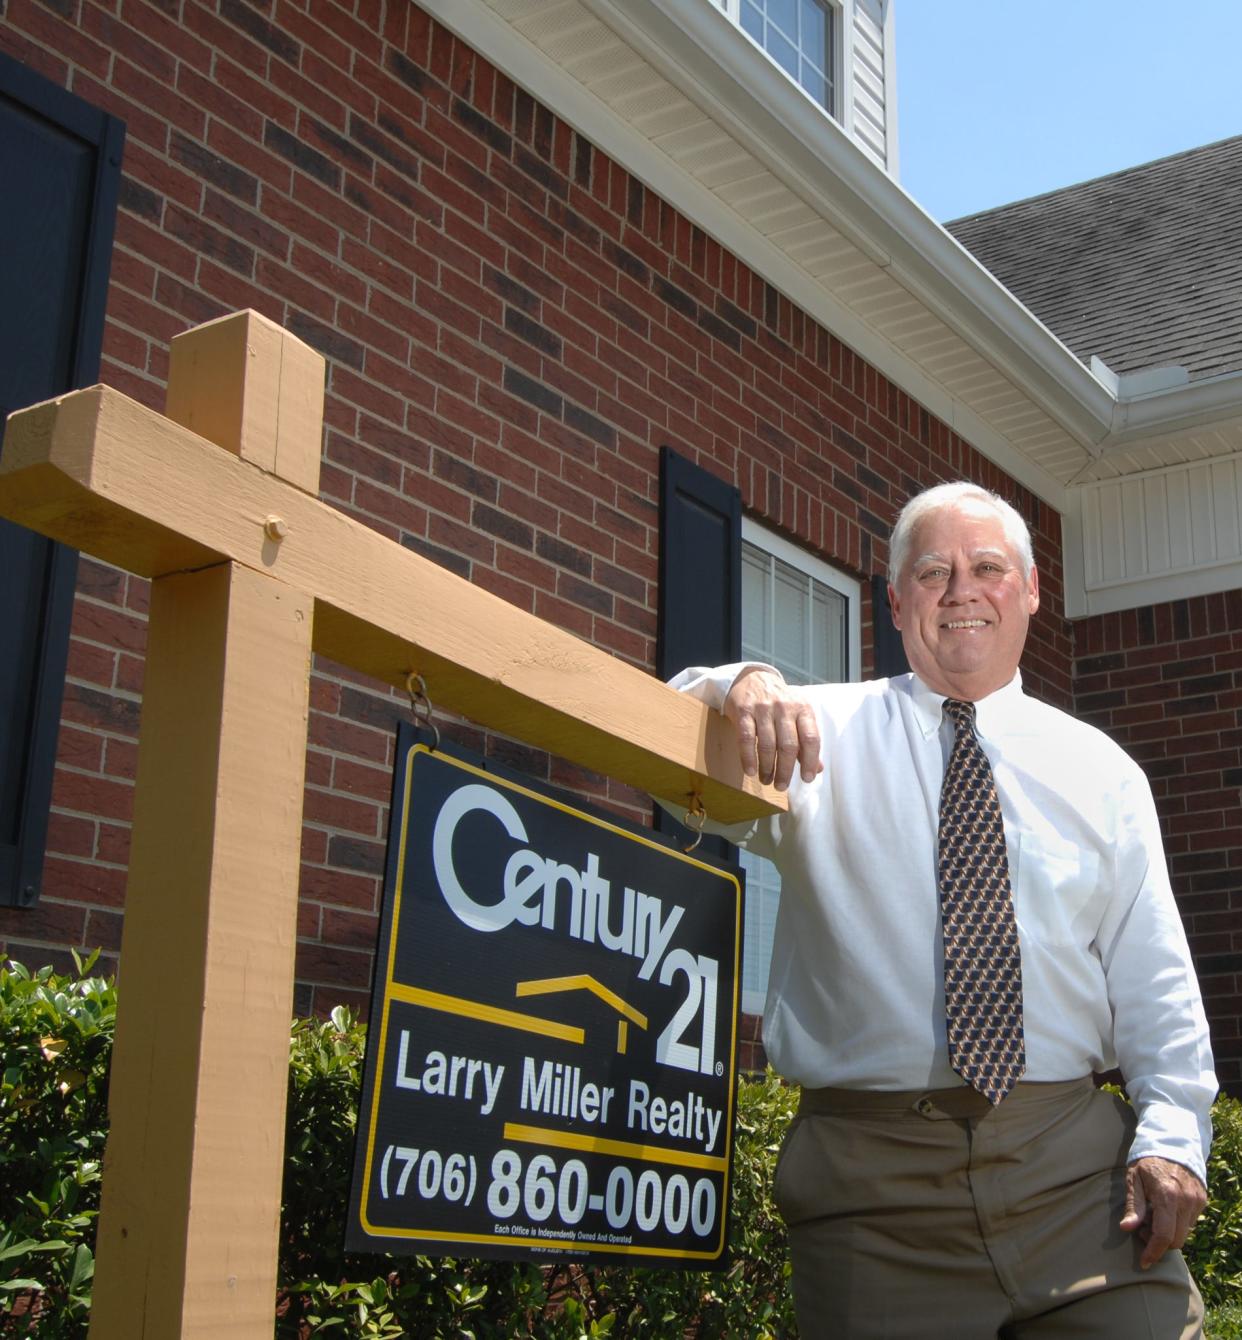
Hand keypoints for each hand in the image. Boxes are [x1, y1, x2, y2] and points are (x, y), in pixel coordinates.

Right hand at [723, 668, 821, 791]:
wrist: (752, 678)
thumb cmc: (779, 702)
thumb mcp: (797, 715)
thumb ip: (806, 741)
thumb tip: (817, 769)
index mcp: (803, 709)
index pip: (811, 738)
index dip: (810, 761)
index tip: (806, 778)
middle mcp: (785, 707)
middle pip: (788, 745)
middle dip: (785, 770)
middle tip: (782, 786)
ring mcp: (763, 708)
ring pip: (767, 744)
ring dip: (767, 767)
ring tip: (766, 780)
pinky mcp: (743, 711)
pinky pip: (746, 739)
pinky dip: (748, 757)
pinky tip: (751, 770)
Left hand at [1120, 1156, 1206, 1268]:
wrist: (1173, 1143)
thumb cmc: (1147, 1160)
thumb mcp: (1134, 1178)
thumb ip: (1134, 1205)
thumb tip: (1127, 1228)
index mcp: (1167, 1196)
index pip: (1163, 1235)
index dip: (1153, 1252)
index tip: (1144, 1263)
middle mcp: (1186, 1201)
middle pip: (1176, 1240)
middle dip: (1158, 1243)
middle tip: (1142, 1229)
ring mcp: (1197, 1202)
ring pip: (1184, 1233)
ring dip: (1168, 1234)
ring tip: (1152, 1216)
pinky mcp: (1202, 1201)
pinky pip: (1190, 1222)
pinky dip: (1177, 1223)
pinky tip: (1165, 1210)